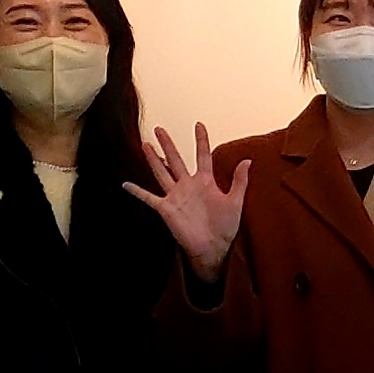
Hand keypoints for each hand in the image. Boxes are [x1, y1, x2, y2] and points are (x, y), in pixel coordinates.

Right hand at [127, 124, 249, 283]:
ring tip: (145, 144)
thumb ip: (239, 181)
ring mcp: (175, 196)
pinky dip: (137, 191)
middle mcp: (188, 185)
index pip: (202, 155)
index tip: (198, 124)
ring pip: (161, 172)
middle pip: (176, 159)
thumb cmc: (226, 227)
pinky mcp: (166, 209)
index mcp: (205, 181)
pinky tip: (125, 184)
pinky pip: (149, 197)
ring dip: (153, 159)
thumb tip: (248, 160)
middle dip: (167, 144)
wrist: (214, 248)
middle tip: (159, 129)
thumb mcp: (235, 201)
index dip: (201, 140)